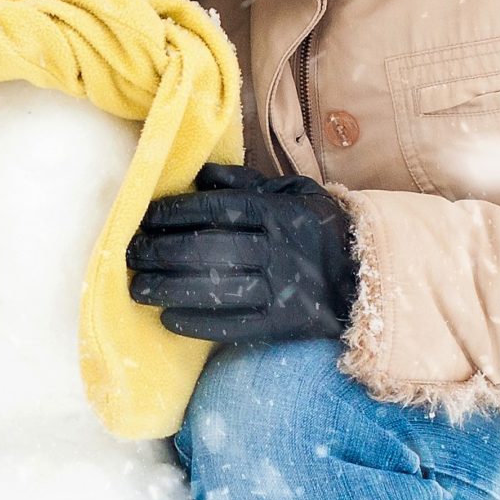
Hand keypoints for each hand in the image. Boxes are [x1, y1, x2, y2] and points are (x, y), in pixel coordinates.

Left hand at [125, 164, 358, 344]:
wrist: (370, 275)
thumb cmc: (320, 228)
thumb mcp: (294, 192)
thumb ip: (247, 183)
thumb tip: (201, 174)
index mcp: (279, 212)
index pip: (217, 209)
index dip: (175, 213)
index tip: (144, 218)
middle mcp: (280, 248)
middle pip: (211, 249)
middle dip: (162, 252)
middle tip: (130, 255)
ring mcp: (282, 288)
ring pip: (218, 287)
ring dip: (171, 289)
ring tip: (138, 288)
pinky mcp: (284, 323)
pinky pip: (235, 325)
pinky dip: (199, 323)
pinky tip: (169, 319)